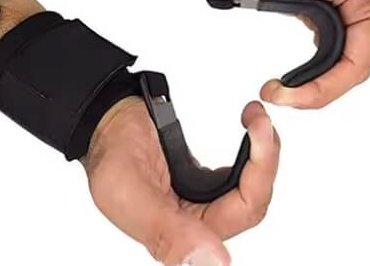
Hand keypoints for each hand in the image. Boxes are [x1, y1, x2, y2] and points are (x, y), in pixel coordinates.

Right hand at [85, 97, 278, 265]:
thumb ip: (169, 231)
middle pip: (253, 200)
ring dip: (262, 151)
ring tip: (256, 118)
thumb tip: (215, 262)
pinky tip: (251, 128)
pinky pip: (243, 170)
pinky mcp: (206, 179)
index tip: (262, 136)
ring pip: (252, 185)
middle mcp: (200, 223)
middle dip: (265, 158)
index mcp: (186, 237)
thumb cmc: (109, 160)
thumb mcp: (131, 194)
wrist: (104, 122)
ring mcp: (206, 199)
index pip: (241, 213)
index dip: (258, 177)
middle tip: (260, 121)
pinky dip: (252, 148)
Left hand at [229, 0, 369, 108]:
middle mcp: (364, 9)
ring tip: (278, 90)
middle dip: (318, 89)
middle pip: (350, 69)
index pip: (364, 57)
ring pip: (337, 68)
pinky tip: (286, 78)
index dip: (336, 81)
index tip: (305, 92)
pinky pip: (323, 58)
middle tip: (283, 94)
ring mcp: (341, 17)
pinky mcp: (321, 20)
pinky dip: (307, 73)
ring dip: (310, 85)